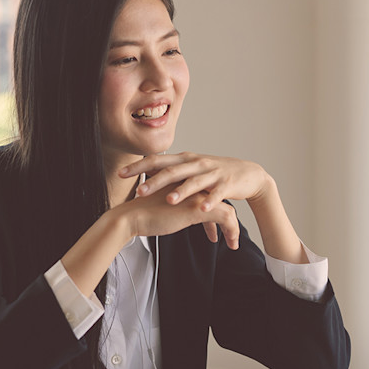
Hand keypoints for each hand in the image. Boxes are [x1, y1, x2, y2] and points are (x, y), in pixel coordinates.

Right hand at [118, 182, 240, 248]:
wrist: (129, 218)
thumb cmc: (141, 215)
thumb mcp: (162, 207)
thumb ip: (172, 207)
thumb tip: (174, 217)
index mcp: (185, 183)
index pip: (207, 195)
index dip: (212, 210)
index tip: (213, 226)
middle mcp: (193, 187)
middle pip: (220, 202)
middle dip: (226, 220)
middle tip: (230, 234)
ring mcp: (197, 196)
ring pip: (227, 210)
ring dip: (232, 228)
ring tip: (233, 243)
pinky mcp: (198, 208)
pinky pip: (226, 218)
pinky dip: (232, 231)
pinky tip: (231, 244)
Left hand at [120, 152, 271, 211]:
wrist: (247, 173)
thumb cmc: (213, 173)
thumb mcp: (190, 168)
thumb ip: (170, 170)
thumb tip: (145, 173)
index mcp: (185, 159)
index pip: (158, 160)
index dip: (139, 166)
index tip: (121, 174)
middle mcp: (197, 163)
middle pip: (173, 170)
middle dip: (155, 181)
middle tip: (139, 191)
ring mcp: (212, 173)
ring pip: (194, 182)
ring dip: (182, 191)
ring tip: (169, 200)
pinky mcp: (227, 184)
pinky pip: (218, 193)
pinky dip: (210, 201)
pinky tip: (203, 209)